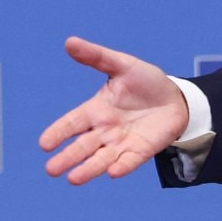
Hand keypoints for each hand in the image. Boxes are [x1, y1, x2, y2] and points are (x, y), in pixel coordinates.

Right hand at [40, 37, 189, 184]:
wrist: (177, 97)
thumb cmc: (146, 82)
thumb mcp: (123, 65)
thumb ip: (97, 57)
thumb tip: (70, 41)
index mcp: (96, 110)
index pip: (72, 123)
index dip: (58, 132)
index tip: (44, 143)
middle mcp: (105, 130)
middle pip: (82, 146)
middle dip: (68, 158)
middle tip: (51, 170)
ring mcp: (122, 142)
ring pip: (101, 159)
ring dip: (88, 169)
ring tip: (73, 179)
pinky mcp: (141, 150)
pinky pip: (129, 161)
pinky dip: (121, 167)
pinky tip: (112, 172)